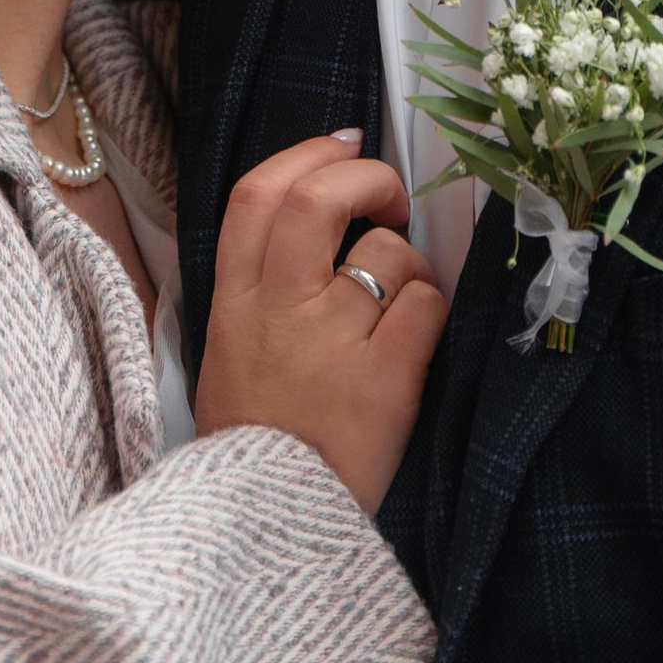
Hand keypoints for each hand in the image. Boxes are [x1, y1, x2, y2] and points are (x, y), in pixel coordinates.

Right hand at [195, 131, 447, 515]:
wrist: (268, 519)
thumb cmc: (257, 435)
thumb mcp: (231, 347)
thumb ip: (264, 284)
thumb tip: (326, 217)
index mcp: (234, 300)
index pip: (256, 195)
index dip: (306, 153)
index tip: (344, 143)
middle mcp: (277, 310)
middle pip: (318, 198)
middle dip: (367, 178)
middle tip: (390, 198)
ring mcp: (330, 342)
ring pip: (387, 253)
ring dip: (409, 265)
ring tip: (398, 304)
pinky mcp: (383, 380)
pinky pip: (426, 306)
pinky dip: (431, 311)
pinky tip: (414, 342)